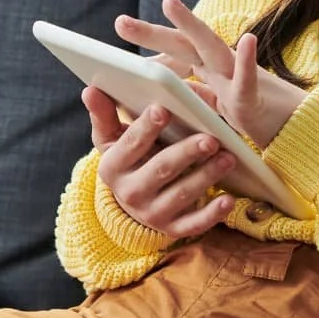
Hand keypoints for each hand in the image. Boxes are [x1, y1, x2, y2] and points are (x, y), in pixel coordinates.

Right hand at [84, 88, 235, 238]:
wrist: (134, 202)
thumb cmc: (129, 159)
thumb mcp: (112, 139)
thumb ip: (104, 114)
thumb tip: (90, 89)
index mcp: (112, 168)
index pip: (130, 145)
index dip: (146, 127)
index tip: (163, 109)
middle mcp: (130, 193)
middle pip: (161, 170)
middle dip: (186, 153)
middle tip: (210, 139)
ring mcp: (152, 213)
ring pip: (181, 195)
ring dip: (206, 176)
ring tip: (227, 157)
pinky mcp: (172, 228)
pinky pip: (194, 225)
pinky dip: (212, 214)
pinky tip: (228, 199)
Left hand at [114, 0, 308, 148]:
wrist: (294, 133)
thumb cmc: (257, 118)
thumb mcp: (216, 108)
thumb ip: (193, 97)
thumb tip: (160, 95)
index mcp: (210, 72)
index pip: (174, 58)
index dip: (150, 53)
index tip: (119, 51)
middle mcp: (221, 68)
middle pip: (183, 44)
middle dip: (152, 32)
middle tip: (118, 23)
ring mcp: (237, 78)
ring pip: (211, 46)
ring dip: (190, 23)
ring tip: (169, 2)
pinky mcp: (254, 97)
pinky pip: (250, 78)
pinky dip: (250, 60)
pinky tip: (249, 39)